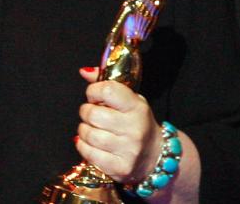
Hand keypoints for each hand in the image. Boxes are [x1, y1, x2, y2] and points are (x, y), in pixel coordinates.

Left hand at [75, 67, 161, 184]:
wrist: (156, 156)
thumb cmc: (137, 123)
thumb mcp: (129, 100)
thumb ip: (107, 84)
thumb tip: (84, 71)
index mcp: (137, 107)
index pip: (107, 90)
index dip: (94, 91)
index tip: (95, 96)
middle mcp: (135, 128)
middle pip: (93, 114)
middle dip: (87, 112)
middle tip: (93, 115)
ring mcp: (128, 150)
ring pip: (88, 134)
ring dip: (84, 130)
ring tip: (94, 129)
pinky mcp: (119, 168)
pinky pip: (87, 152)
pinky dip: (83, 146)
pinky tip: (92, 144)